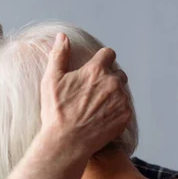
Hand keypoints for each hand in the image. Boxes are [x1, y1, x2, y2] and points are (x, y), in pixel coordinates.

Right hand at [40, 33, 130, 158]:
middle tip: (93, 92)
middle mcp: (112, 82)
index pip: (109, 54)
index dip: (102, 60)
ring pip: (122, 91)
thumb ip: (59, 55)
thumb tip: (62, 36)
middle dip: (108, 79)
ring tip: (97, 107)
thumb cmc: (56, 112)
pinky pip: (125, 108)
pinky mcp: (126, 116)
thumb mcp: (51, 80)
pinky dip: (117, 110)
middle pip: (118, 73)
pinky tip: (102, 117)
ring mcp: (121, 99)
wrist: (67, 142)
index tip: (96, 68)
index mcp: (96, 70)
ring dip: (113, 95)